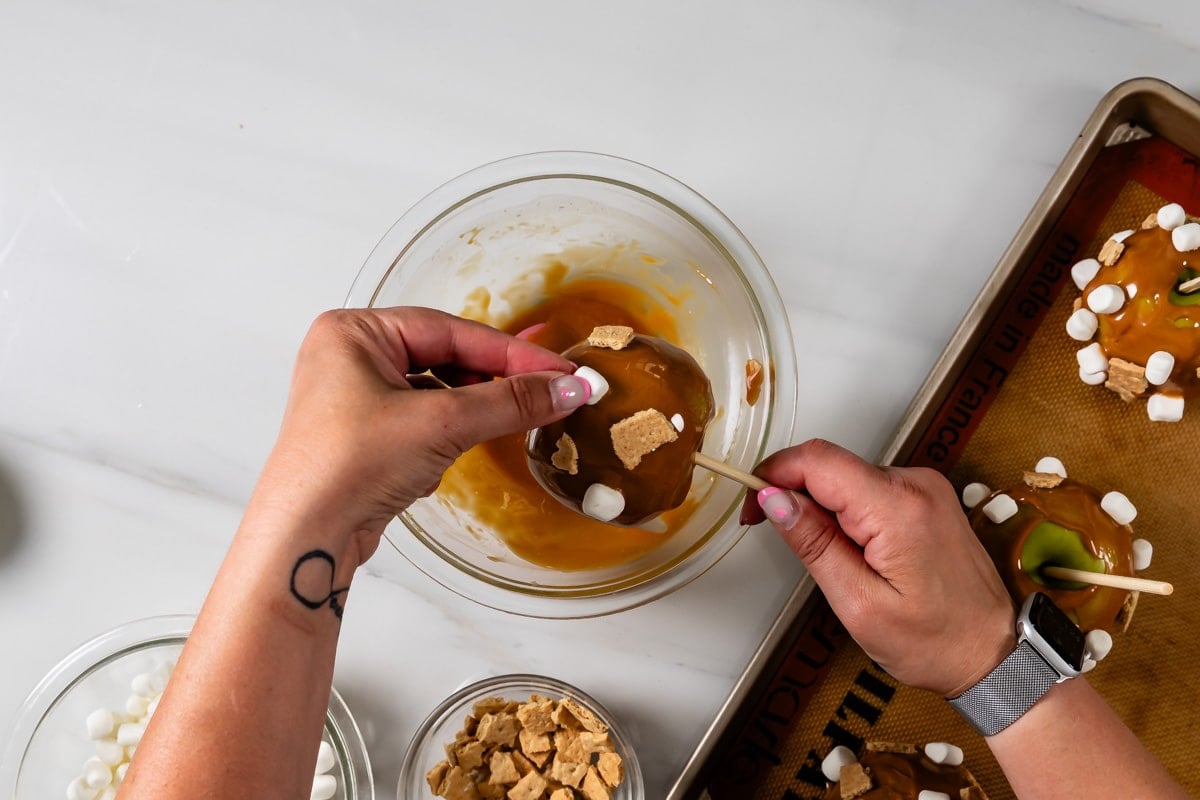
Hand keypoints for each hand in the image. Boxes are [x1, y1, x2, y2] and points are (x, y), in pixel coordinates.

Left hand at [252, 306, 587, 566]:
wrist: (304, 539)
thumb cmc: (346, 468)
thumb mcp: (442, 424)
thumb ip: (510, 401)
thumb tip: (566, 389)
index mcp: (353, 331)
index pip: (452, 330)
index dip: (512, 352)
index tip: (559, 370)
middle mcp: (347, 357)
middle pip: (444, 357)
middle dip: (491, 382)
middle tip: (546, 393)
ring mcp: (352, 398)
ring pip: (435, 393)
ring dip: (466, 415)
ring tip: (494, 428)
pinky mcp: (361, 437)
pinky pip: (420, 422)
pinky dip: (441, 440)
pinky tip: (435, 466)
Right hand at [741, 439, 1015, 696]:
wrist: (994, 654)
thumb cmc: (935, 641)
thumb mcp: (859, 603)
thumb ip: (814, 543)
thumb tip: (774, 499)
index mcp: (898, 508)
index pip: (818, 461)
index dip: (774, 474)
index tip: (752, 505)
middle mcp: (916, 484)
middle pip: (831, 465)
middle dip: (792, 492)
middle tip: (771, 531)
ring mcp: (925, 487)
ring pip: (847, 476)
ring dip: (820, 504)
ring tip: (824, 556)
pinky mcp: (926, 497)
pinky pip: (869, 487)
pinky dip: (845, 509)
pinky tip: (850, 548)